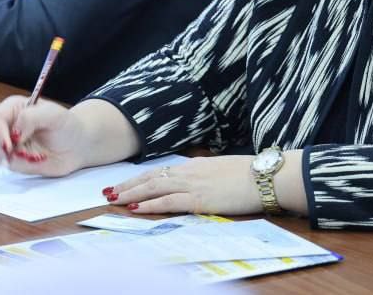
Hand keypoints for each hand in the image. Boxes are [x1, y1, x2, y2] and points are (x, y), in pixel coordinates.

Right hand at [0, 96, 89, 176]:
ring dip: (9, 158)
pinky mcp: (16, 160)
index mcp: (13, 108)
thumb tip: (15, 133)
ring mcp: (10, 144)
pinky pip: (9, 166)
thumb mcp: (53, 114)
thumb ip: (31, 117)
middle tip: (13, 155)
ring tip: (31, 156)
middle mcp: (8, 125)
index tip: (9, 145)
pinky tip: (33, 160)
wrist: (78, 145)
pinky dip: (19, 166)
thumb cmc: (66, 125)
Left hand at [108, 155, 262, 215]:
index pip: (159, 171)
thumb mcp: (221, 170)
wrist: (265, 176)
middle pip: (150, 178)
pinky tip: (137, 208)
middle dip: (128, 185)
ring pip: (154, 188)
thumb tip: (196, 182)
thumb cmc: (248, 174)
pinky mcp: (199, 199)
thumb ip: (204, 175)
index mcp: (193, 165)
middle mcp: (188, 172)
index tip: (124, 183)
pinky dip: (150, 205)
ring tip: (114, 199)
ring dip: (132, 194)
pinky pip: (169, 202)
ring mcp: (192, 185)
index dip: (139, 178)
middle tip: (108, 191)